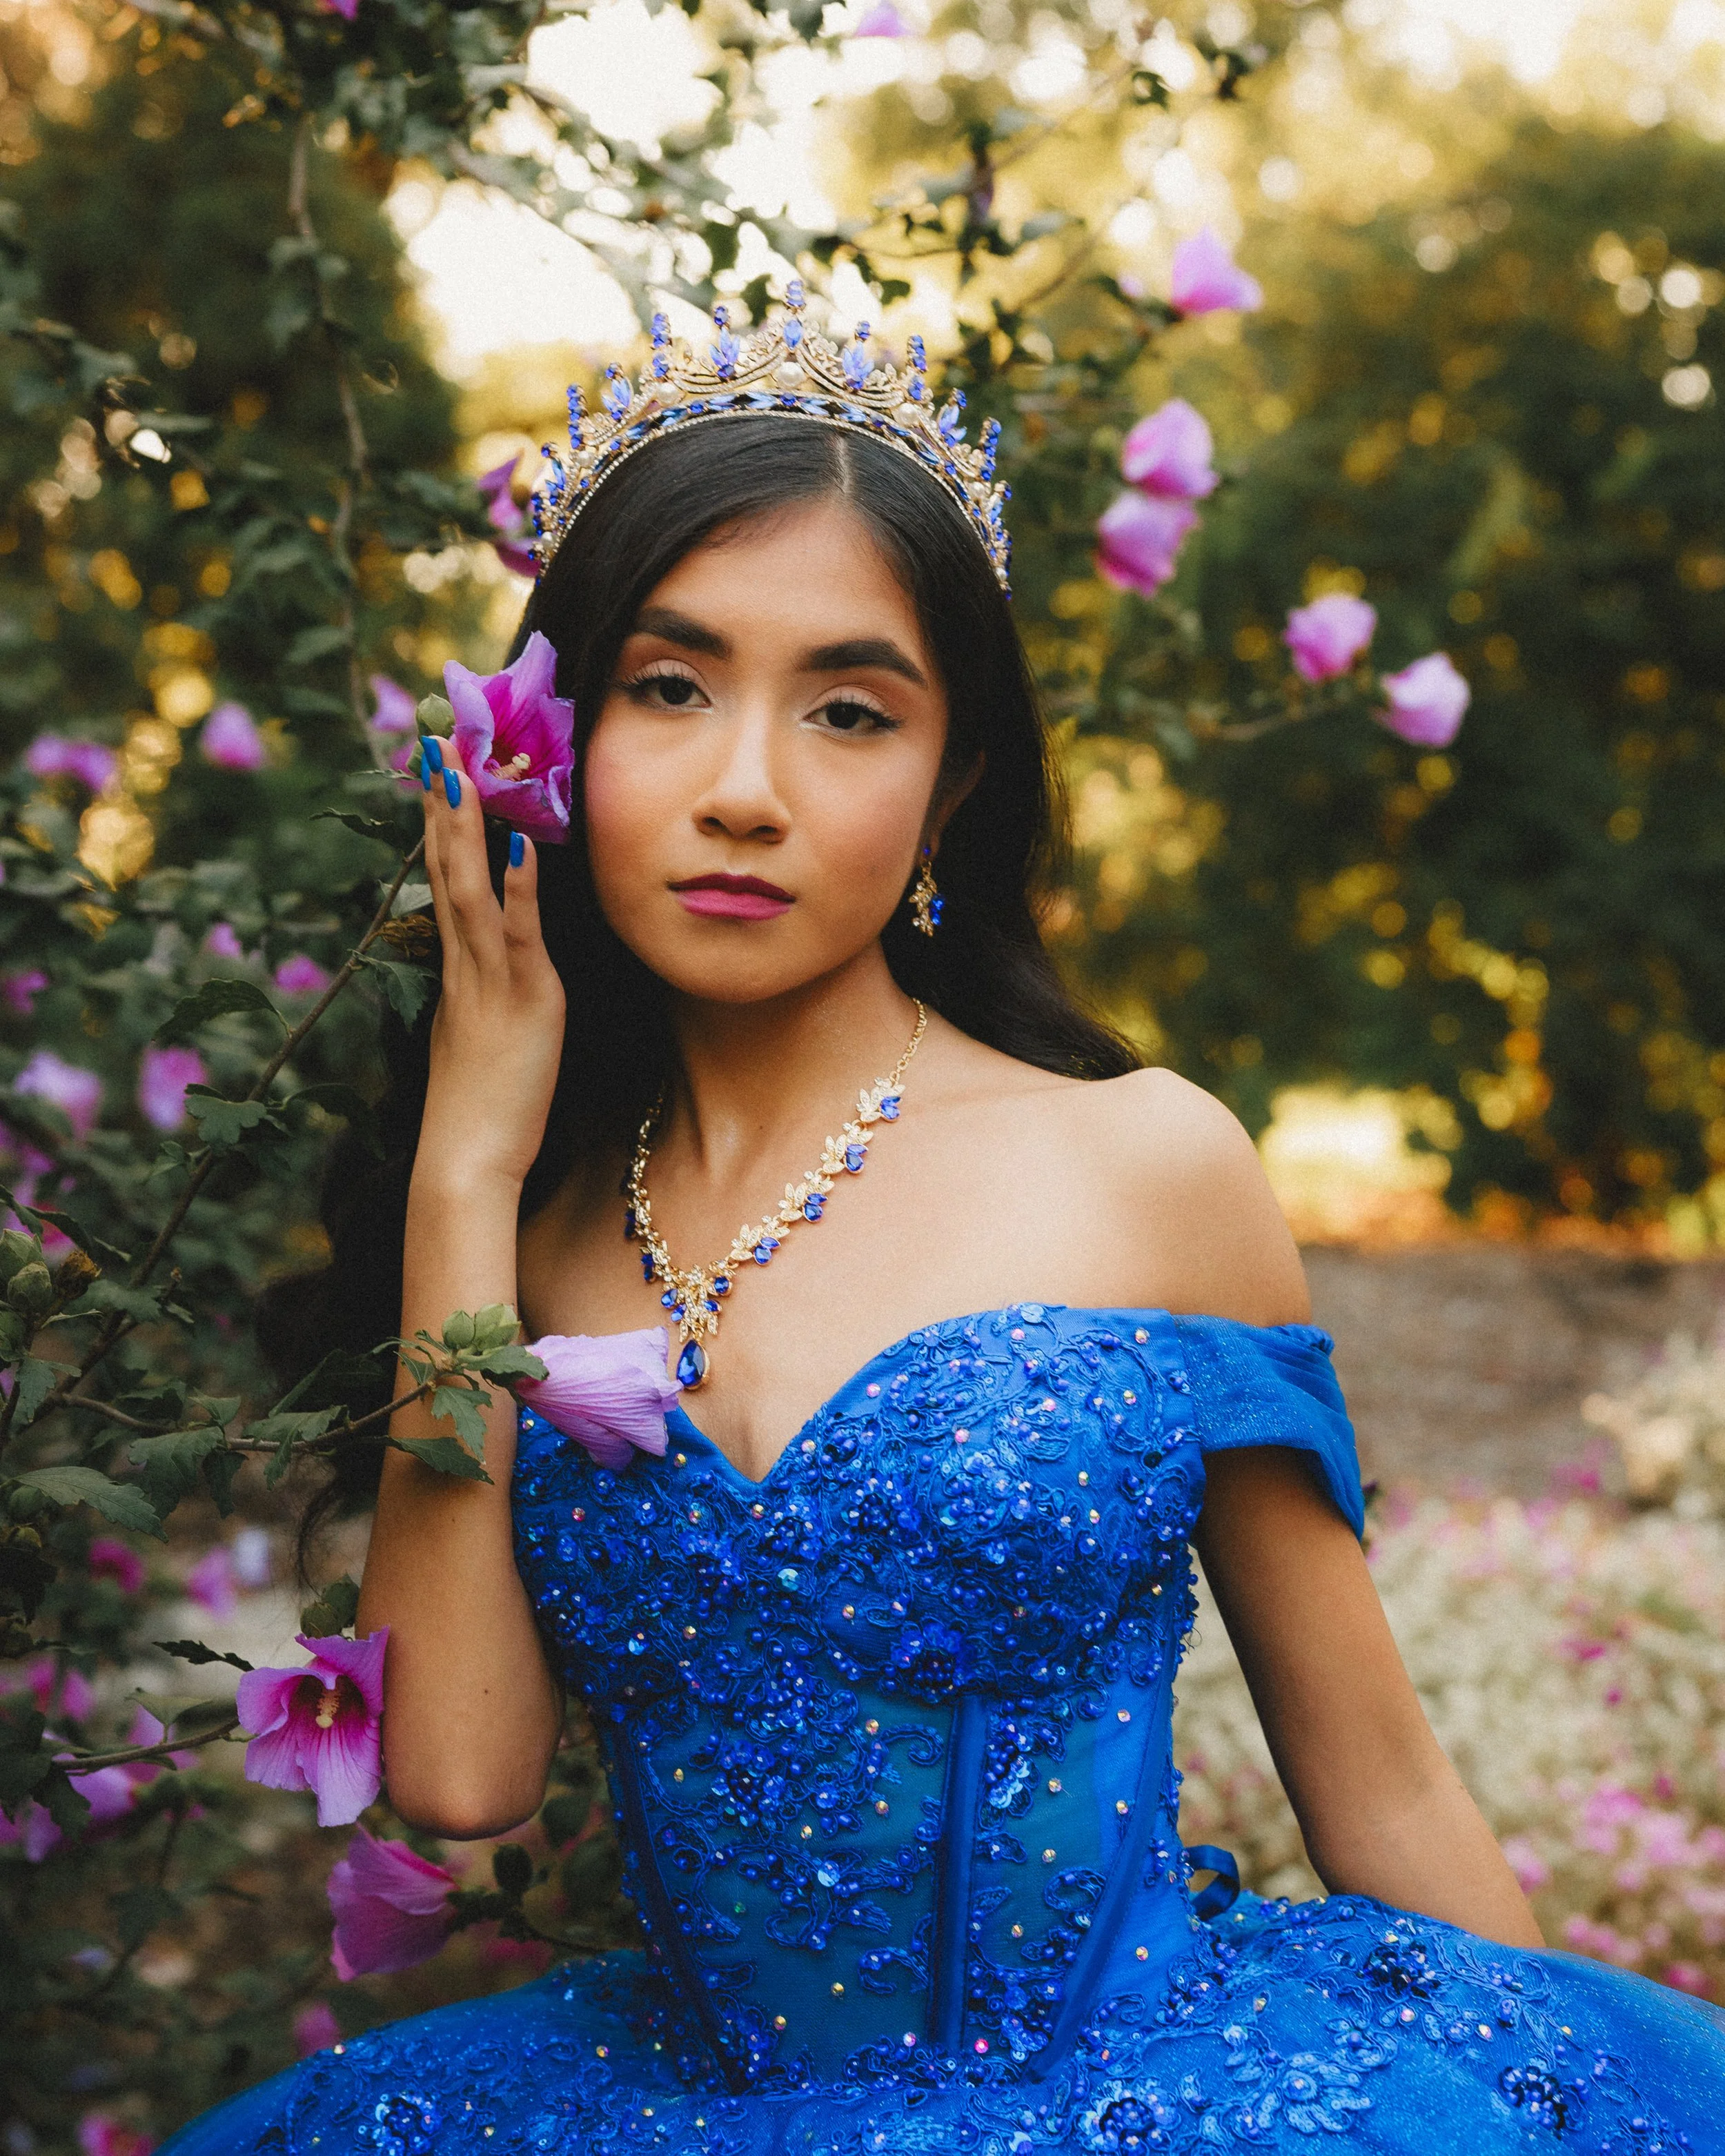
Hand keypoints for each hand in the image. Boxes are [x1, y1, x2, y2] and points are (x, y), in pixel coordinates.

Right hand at [415, 736, 565, 1193]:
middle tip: (436, 742)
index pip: (444, 882)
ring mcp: (491, 979)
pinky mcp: (524, 1000)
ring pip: (470, 888)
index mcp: (457, 972)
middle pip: (447, 869)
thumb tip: (485, 978)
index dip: (439, 827)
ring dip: (468, 826)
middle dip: (443, 805)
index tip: (435, 774)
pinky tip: (520, 843)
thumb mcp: (477, 1041)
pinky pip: (519, 932)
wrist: (465, 1164)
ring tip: (463, 768)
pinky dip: (519, 886)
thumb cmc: (479, 1114)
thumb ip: (482, 1002)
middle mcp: (466, 965)